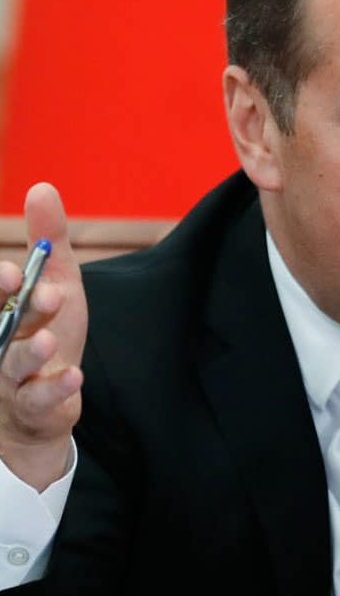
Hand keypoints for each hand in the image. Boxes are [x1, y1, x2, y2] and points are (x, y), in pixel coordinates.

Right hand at [0, 183, 86, 489]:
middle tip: (44, 295)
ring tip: (48, 340)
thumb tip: (41, 187)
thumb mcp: (56, 282)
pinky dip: (55, 389)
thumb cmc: (46, 330)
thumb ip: (48, 241)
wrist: (49, 397)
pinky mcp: (34, 408)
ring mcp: (10, 379)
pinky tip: (73, 376)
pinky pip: (39, 401)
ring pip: (13, 366)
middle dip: (17, 312)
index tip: (14, 274)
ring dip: (31, 352)